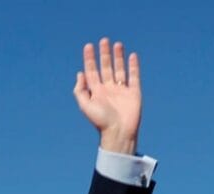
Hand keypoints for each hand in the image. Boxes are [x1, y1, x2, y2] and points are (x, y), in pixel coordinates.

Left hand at [73, 38, 141, 154]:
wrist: (119, 132)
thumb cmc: (100, 121)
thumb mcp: (85, 106)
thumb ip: (80, 90)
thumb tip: (79, 73)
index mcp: (96, 92)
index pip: (92, 71)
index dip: (90, 59)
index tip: (88, 46)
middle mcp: (108, 89)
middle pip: (106, 67)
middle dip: (104, 54)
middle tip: (103, 40)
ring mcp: (121, 90)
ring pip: (120, 69)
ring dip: (118, 57)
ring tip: (117, 44)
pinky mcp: (134, 93)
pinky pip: (134, 76)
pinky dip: (133, 66)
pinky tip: (132, 56)